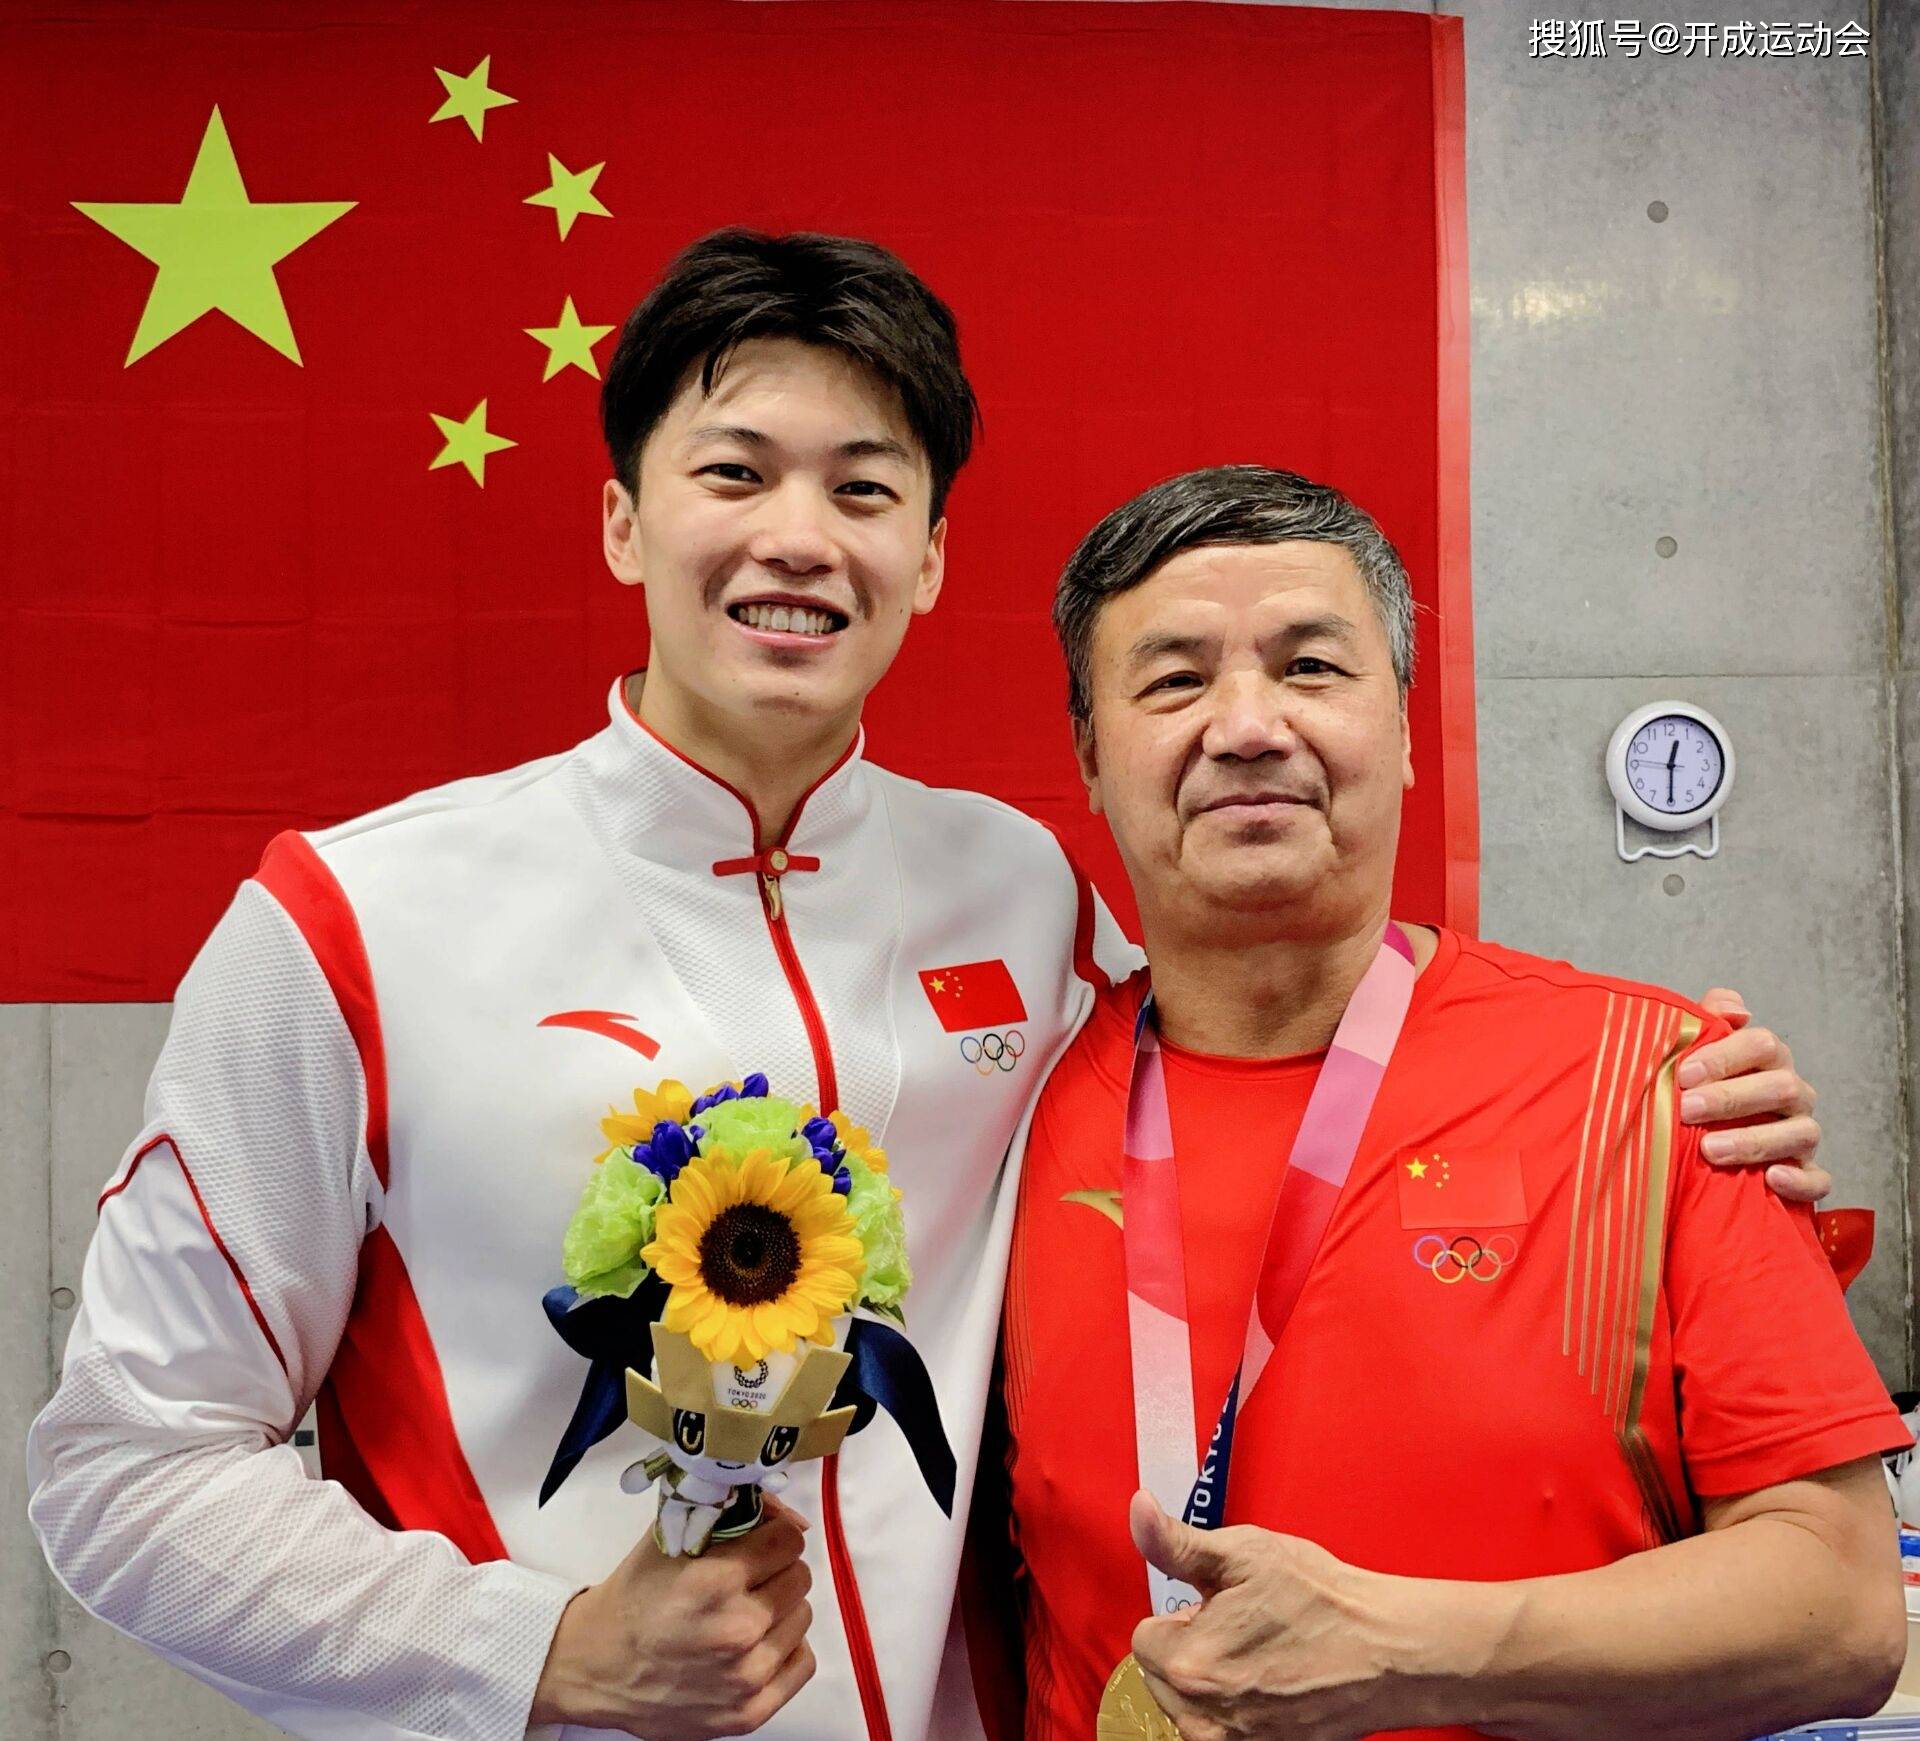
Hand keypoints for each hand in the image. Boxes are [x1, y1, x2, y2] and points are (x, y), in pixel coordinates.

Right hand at [529, 1492, 815, 1737]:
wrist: (598, 1667)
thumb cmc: (635, 1597)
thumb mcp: (673, 1538)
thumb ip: (733, 1516)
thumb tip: (791, 1518)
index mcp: (716, 1581)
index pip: (789, 1541)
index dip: (772, 1536)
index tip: (756, 1544)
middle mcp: (737, 1629)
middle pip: (799, 1577)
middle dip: (776, 1571)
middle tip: (747, 1580)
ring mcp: (746, 1676)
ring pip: (802, 1617)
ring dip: (779, 1610)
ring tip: (744, 1613)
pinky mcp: (749, 1712)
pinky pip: (803, 1664)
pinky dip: (785, 1651)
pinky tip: (756, 1645)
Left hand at [1126, 1492, 1416, 1740]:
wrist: (1387, 1652)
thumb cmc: (1319, 1599)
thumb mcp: (1243, 1553)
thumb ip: (1175, 1542)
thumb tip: (1138, 1510)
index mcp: (1188, 1665)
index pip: (1146, 1635)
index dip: (1183, 1614)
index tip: (1219, 1607)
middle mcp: (1203, 1718)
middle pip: (1163, 1675)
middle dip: (1191, 1649)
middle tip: (1242, 1628)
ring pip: (1190, 1706)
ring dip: (1212, 1683)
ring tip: (1261, 1654)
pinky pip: (1224, 1731)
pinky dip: (1237, 1710)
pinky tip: (1272, 1684)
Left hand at [1681, 989, 1828, 1203]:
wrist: (1701, 1144)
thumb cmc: (1698, 1089)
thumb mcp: (1695, 1053)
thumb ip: (1708, 1020)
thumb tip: (1734, 1009)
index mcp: (1768, 1059)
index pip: (1761, 1045)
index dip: (1724, 1056)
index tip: (1683, 1074)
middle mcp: (1792, 1093)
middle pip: (1782, 1087)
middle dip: (1731, 1098)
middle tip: (1686, 1110)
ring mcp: (1801, 1133)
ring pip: (1801, 1133)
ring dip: (1754, 1141)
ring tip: (1710, 1149)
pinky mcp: (1806, 1172)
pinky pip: (1819, 1179)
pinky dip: (1800, 1181)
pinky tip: (1771, 1178)